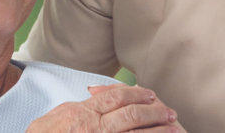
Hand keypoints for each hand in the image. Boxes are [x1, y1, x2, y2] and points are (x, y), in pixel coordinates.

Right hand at [28, 85, 184, 132]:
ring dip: (159, 130)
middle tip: (170, 113)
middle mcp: (96, 128)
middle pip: (133, 114)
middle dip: (155, 112)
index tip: (150, 95)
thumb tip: (87, 101)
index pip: (116, 97)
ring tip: (174, 128)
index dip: (136, 94)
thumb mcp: (50, 120)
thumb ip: (72, 109)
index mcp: (82, 114)